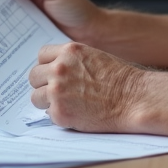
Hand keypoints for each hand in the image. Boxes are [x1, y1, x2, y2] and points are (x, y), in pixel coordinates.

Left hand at [28, 42, 145, 132]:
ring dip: (48, 101)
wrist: (133, 99)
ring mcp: (57, 91)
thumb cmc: (119, 79)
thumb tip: (53, 69)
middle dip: (44, 84)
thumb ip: (71, 60)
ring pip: (36, 97)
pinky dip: (58, 115)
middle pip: (34, 76)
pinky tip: (75, 112)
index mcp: (68, 52)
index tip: (52, 73)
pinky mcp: (59, 112)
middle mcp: (59, 69)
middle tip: (58, 91)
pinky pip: (47, 114)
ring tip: (68, 103)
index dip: (47, 66)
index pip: (41, 55)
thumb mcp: (93, 56)